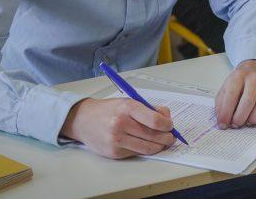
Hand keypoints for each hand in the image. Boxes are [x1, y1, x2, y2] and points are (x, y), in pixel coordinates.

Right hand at [60, 98, 174, 158]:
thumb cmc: (110, 110)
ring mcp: (117, 140)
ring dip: (159, 146)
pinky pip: (136, 153)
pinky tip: (146, 144)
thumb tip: (167, 119)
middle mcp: (121, 124)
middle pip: (153, 136)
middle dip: (166, 137)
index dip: (167, 125)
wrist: (84, 120)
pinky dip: (145, 149)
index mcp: (128, 108)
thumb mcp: (129, 102)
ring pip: (147, 148)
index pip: (155, 120)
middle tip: (171, 136)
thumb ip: (149, 109)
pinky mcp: (114, 152)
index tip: (170, 126)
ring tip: (162, 142)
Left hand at [215, 60, 255, 128]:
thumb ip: (221, 104)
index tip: (223, 124)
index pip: (232, 95)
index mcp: (238, 76)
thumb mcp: (226, 89)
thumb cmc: (239, 85)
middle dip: (240, 117)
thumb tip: (222, 121)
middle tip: (236, 125)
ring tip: (248, 122)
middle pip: (248, 100)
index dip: (226, 112)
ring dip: (255, 117)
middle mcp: (254, 78)